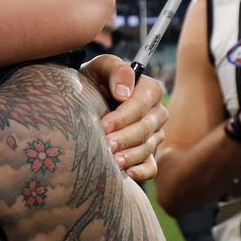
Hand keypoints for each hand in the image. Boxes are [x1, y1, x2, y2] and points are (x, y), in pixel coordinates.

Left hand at [81, 55, 167, 181]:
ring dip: (130, 155)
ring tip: (113, 161)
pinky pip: (151, 167)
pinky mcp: (147, 154)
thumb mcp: (100, 67)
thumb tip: (123, 93)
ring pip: (147, 148)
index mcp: (150, 90)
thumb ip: (115, 70)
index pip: (142, 104)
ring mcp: (154, 135)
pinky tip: (128, 174)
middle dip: (125, 137)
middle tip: (106, 145)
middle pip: (145, 128)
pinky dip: (142, 171)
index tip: (104, 125)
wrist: (84, 101)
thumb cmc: (94, 80)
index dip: (124, 116)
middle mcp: (156, 113)